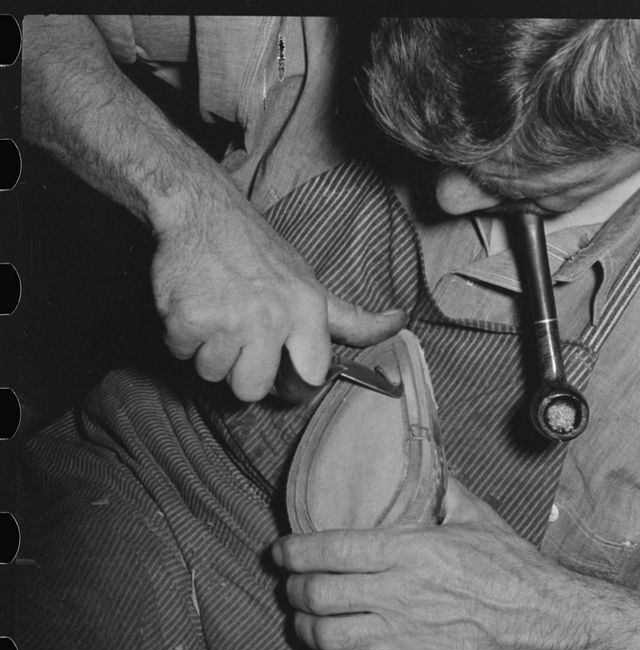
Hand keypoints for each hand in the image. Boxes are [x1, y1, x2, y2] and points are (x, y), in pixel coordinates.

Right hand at [151, 180, 406, 401]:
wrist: (200, 210)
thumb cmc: (258, 253)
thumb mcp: (311, 283)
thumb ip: (350, 318)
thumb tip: (400, 322)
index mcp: (306, 309)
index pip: (309, 377)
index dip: (292, 381)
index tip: (282, 364)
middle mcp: (271, 317)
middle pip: (252, 389)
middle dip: (238, 369)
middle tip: (236, 332)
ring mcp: (229, 319)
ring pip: (213, 374)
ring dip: (206, 351)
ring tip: (213, 311)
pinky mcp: (190, 320)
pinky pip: (182, 355)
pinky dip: (180, 337)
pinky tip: (191, 305)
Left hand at [272, 478, 569, 649]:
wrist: (537, 614)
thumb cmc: (508, 563)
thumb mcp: (474, 514)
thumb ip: (441, 489)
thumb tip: (427, 461)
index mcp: (405, 550)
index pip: (330, 549)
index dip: (293, 552)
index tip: (279, 553)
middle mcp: (394, 592)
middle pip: (319, 595)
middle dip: (294, 591)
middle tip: (292, 587)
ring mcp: (400, 635)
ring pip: (327, 637)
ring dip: (303, 629)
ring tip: (301, 621)